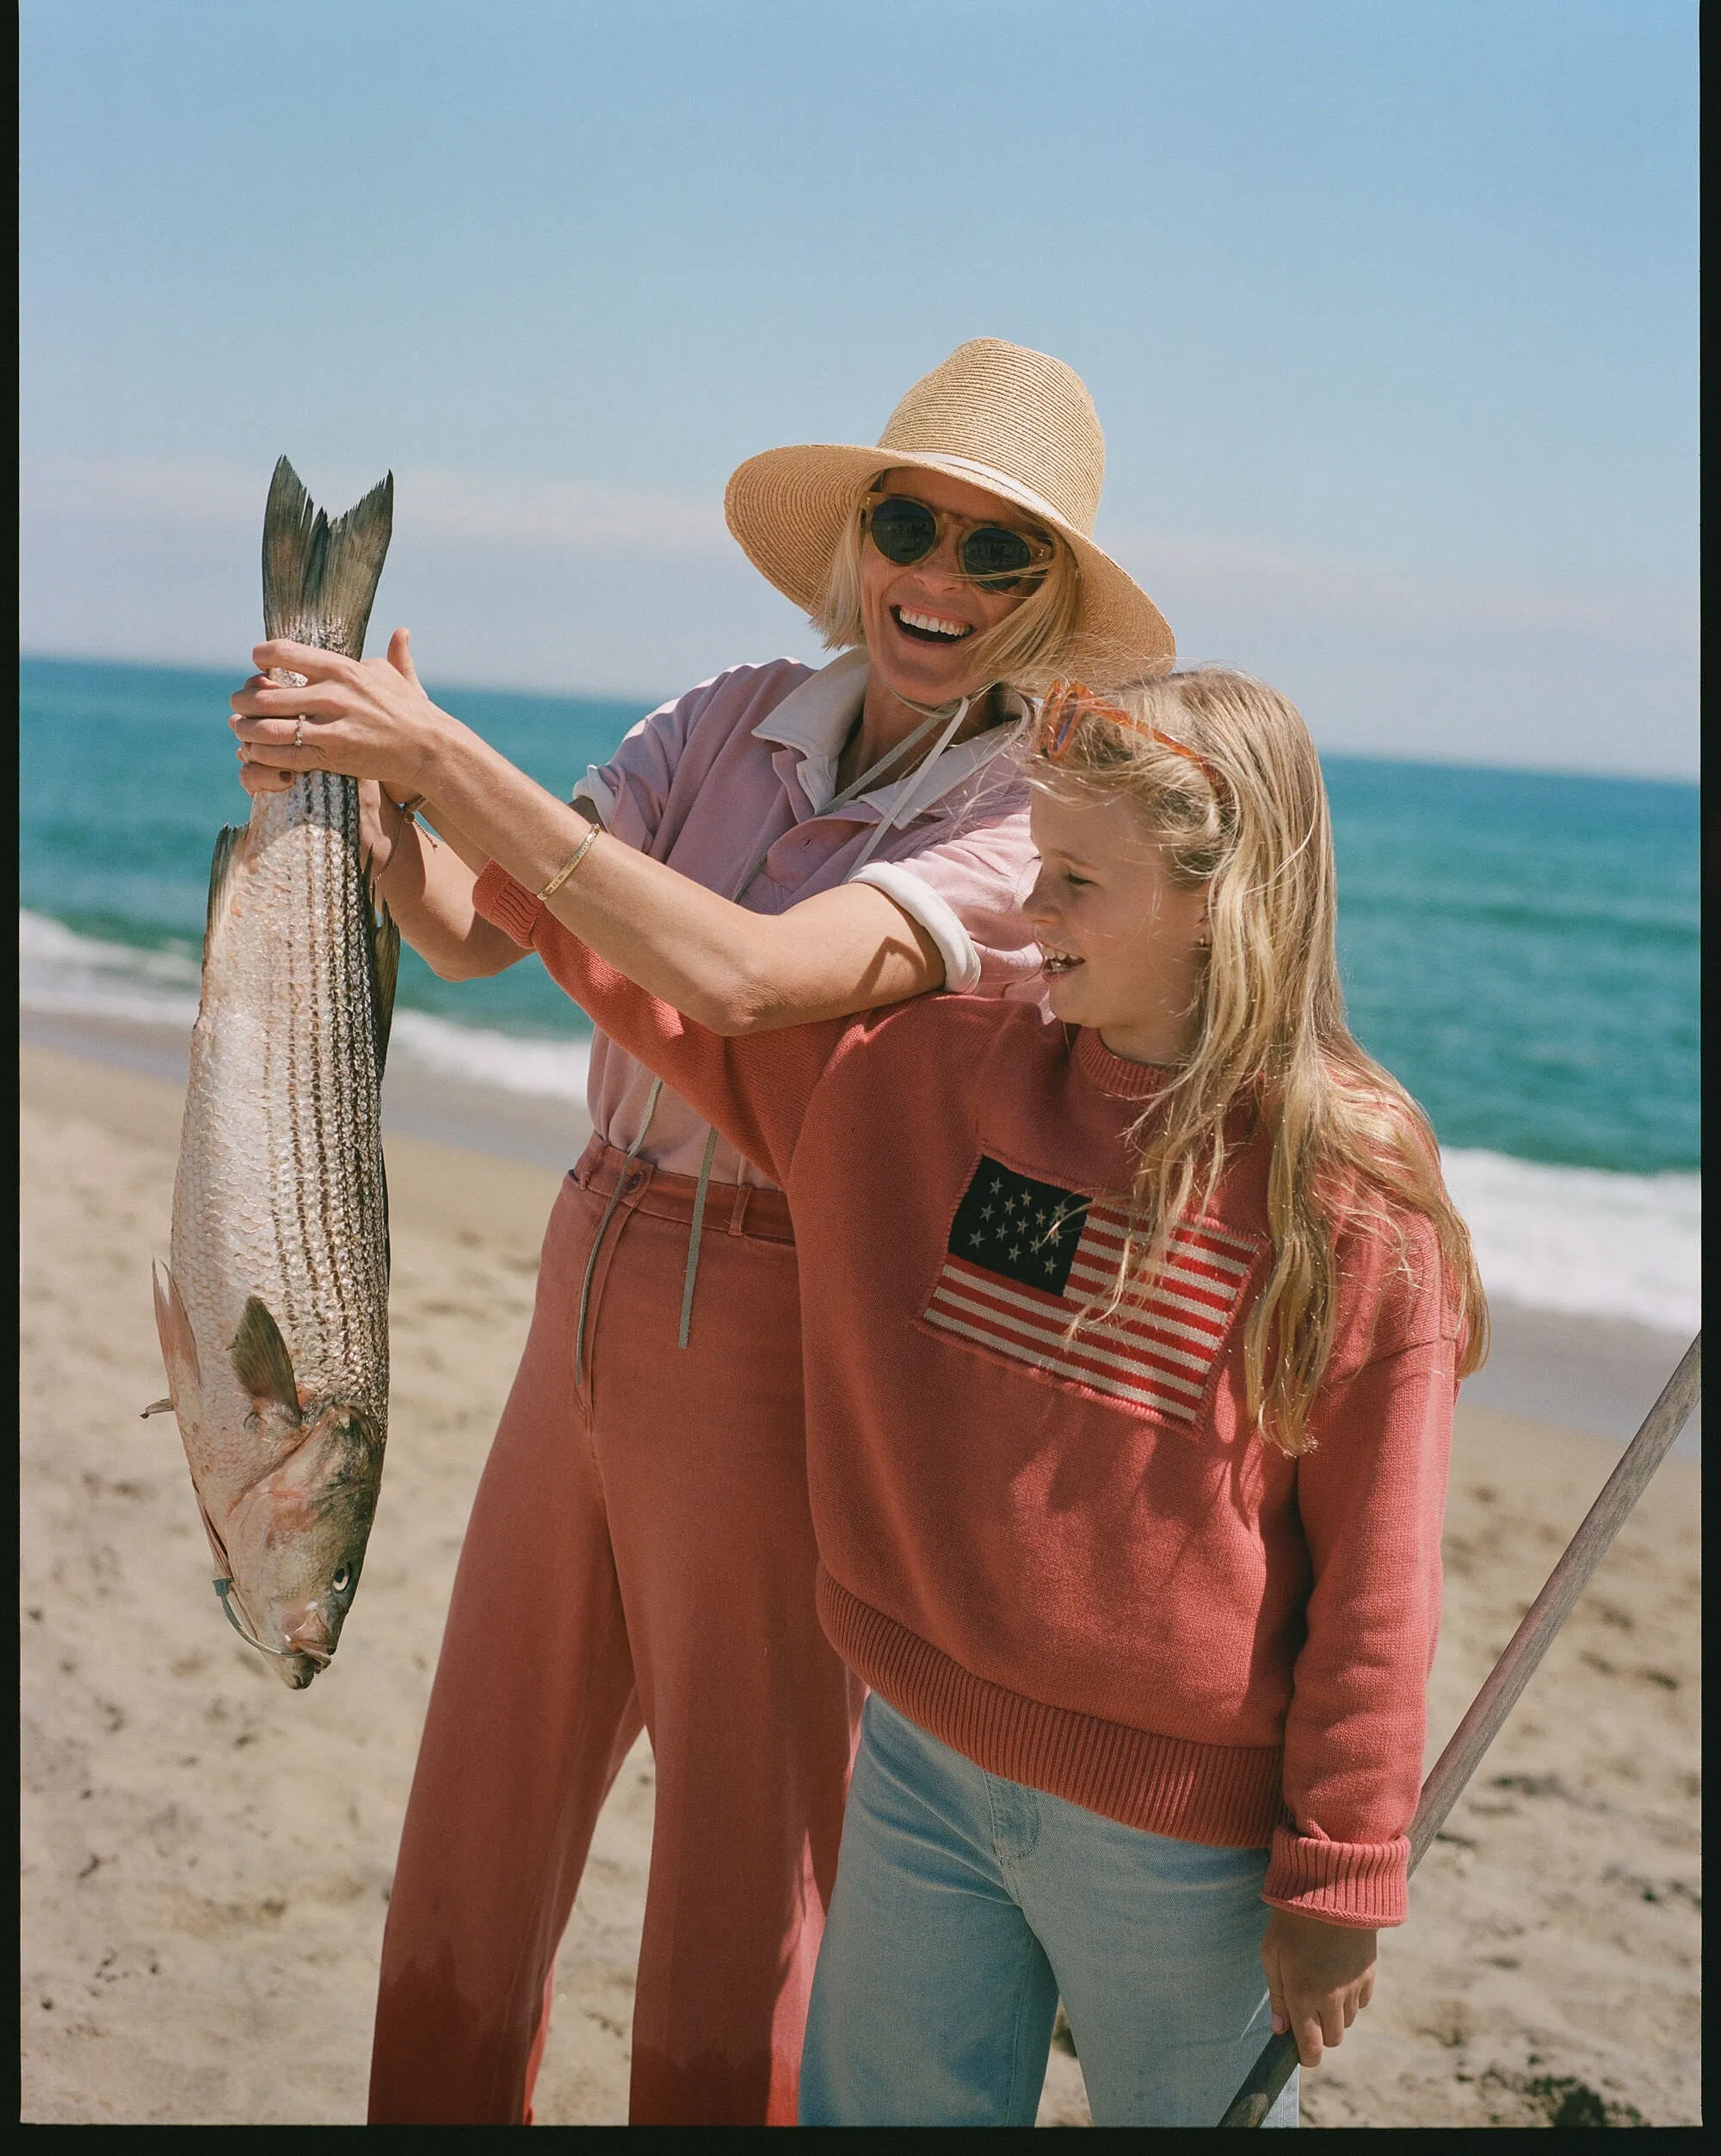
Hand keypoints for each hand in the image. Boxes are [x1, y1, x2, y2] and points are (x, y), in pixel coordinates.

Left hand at [229, 625, 446, 793]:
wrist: (428, 748)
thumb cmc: (408, 709)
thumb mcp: (391, 674)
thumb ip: (383, 652)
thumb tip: (398, 632)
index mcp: (340, 667)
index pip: (282, 652)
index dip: (260, 657)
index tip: (257, 664)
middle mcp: (332, 694)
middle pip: (265, 695)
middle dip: (243, 699)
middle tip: (238, 702)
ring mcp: (331, 727)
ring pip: (267, 728)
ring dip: (246, 729)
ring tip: (241, 728)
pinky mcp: (332, 756)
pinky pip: (283, 755)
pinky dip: (263, 754)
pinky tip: (258, 751)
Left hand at [1260, 1908, 1376, 2068]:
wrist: (1331, 1888)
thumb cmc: (1292, 1920)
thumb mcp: (1272, 1954)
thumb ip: (1277, 1996)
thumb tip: (1280, 2030)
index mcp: (1303, 1995)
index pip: (1310, 2048)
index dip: (1306, 2056)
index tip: (1300, 2051)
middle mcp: (1331, 1999)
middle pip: (1332, 2039)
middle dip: (1319, 2031)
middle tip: (1308, 2008)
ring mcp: (1354, 1988)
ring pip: (1348, 2021)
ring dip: (1335, 2013)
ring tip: (1322, 1982)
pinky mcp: (1370, 1975)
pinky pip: (1363, 2002)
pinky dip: (1352, 1996)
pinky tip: (1339, 1973)